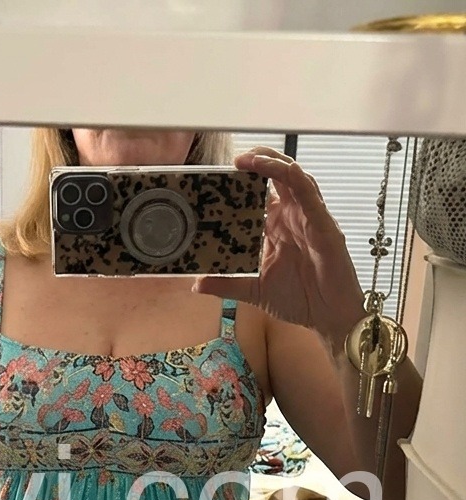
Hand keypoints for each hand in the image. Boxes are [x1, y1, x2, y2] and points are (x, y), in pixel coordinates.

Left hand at [193, 147, 366, 344]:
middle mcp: (292, 217)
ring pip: (293, 177)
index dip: (241, 182)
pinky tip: (284, 170)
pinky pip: (311, 195)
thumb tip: (196, 285)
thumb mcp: (253, 290)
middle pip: (276, 175)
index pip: (257, 195)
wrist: (328, 317)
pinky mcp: (324, 225)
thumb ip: (226, 284)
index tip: (219, 175)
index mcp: (276, 227)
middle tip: (233, 158)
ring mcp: (309, 218)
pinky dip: (297, 180)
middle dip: (257, 160)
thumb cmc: (300, 299)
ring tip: (249, 158)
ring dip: (272, 163)